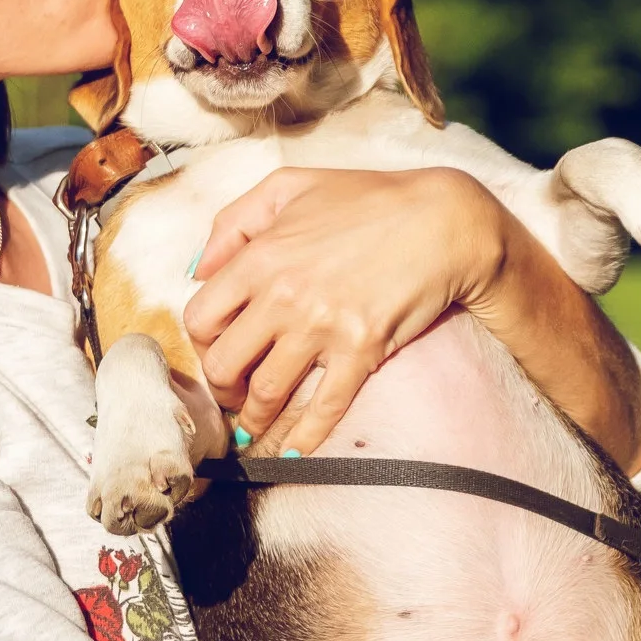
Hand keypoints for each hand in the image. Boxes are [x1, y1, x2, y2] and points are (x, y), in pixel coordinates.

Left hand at [183, 167, 505, 453]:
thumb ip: (232, 223)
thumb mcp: (288, 187)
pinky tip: (291, 453)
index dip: (202, 343)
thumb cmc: (366, 199)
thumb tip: (198, 270)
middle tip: (232, 393)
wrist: (441, 221)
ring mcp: (322, 328)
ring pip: (266, 394)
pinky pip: (324, 408)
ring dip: (254, 420)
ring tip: (254, 427)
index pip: (201, 318)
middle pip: (224, 365)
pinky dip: (303, 439)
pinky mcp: (361, 352)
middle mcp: (283, 296)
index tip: (217, 350)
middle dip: (222, 388)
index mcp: (259, 257)